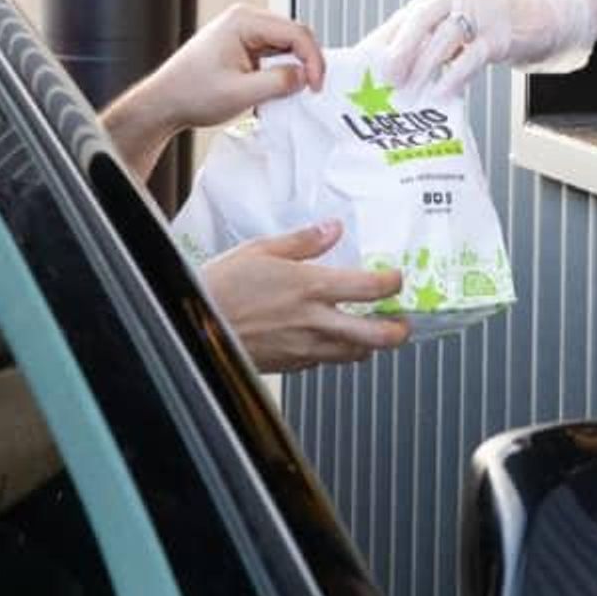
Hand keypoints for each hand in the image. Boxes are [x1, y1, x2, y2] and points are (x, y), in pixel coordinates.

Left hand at [106, 5, 325, 157]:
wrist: (165, 103)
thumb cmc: (190, 93)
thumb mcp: (241, 93)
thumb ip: (279, 82)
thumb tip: (305, 76)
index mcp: (243, 21)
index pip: (296, 32)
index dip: (313, 59)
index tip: (316, 85)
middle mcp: (244, 20)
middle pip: (294, 35)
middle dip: (306, 62)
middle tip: (310, 90)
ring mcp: (243, 32)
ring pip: (286, 45)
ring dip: (293, 68)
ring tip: (291, 92)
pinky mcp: (243, 46)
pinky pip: (274, 54)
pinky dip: (280, 71)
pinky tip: (276, 90)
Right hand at [200, 220, 410, 371]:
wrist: (193, 326)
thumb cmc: (221, 286)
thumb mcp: (260, 249)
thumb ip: (303, 241)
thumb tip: (333, 229)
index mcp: (310, 286)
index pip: (369, 289)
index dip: (392, 284)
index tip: (396, 278)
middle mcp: (313, 321)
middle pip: (375, 335)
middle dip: (397, 331)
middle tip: (403, 323)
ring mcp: (303, 348)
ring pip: (352, 354)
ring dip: (368, 345)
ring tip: (371, 332)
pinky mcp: (290, 366)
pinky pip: (323, 362)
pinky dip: (334, 352)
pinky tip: (328, 339)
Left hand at [377, 0, 595, 98]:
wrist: (552, 12)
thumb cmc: (503, 23)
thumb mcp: (468, 23)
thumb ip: (441, 38)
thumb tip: (405, 70)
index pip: (407, 16)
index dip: (384, 39)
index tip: (362, 61)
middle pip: (420, 19)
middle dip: (398, 49)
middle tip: (382, 75)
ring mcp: (482, 13)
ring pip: (443, 39)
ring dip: (422, 68)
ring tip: (406, 92)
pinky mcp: (501, 34)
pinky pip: (472, 56)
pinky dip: (454, 75)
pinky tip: (442, 92)